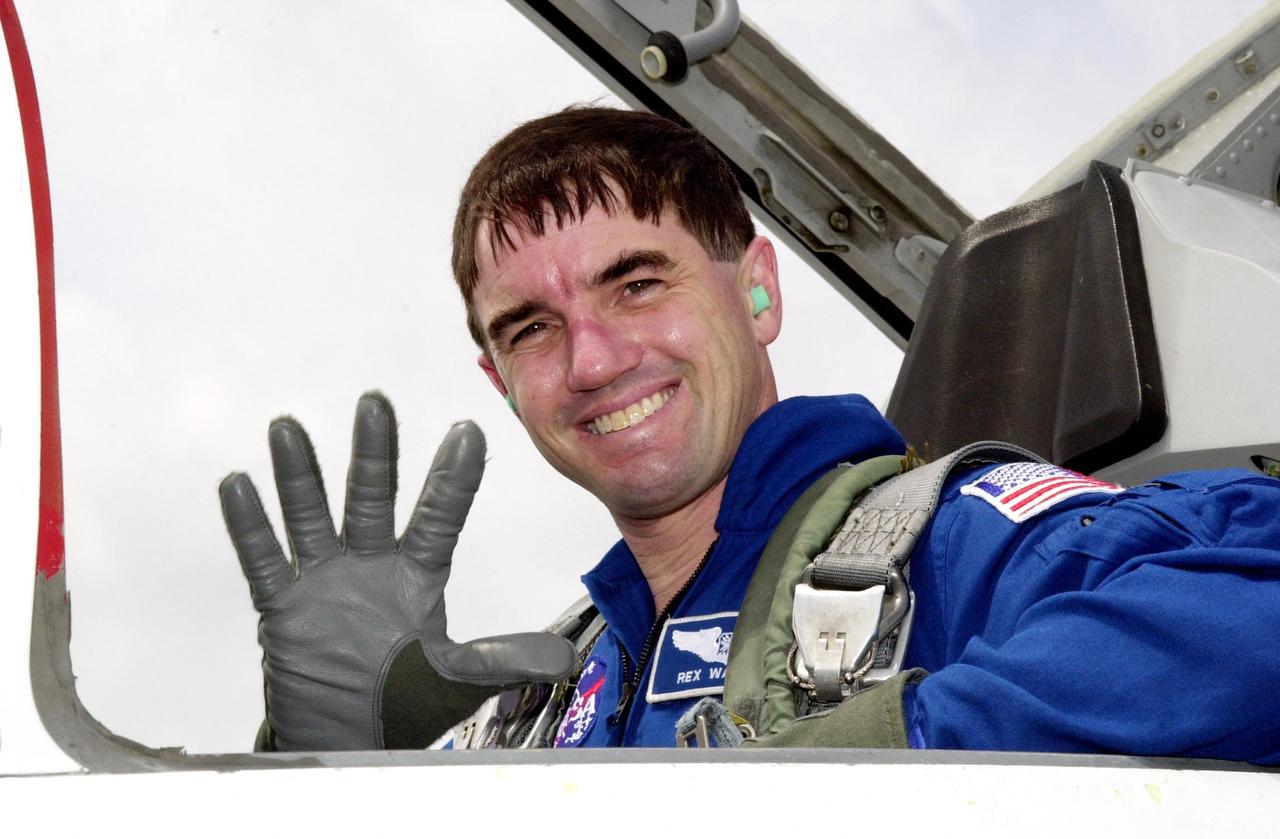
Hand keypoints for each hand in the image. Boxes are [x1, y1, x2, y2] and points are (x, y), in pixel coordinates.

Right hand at [219, 392, 574, 750]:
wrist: (347, 738)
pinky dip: (251, 527)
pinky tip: (238, 485)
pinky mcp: (284, 607)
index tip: (468, 431)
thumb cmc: (406, 701)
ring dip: (300, 476)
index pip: (438, 518)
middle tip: (376, 402)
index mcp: (417, 577)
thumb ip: (503, 661)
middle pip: (372, 500)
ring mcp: (325, 582)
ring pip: (311, 517)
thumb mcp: (458, 681)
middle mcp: (371, 567)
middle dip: (373, 454)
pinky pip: (265, 561)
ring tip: (288, 428)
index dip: (452, 479)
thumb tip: (564, 659)